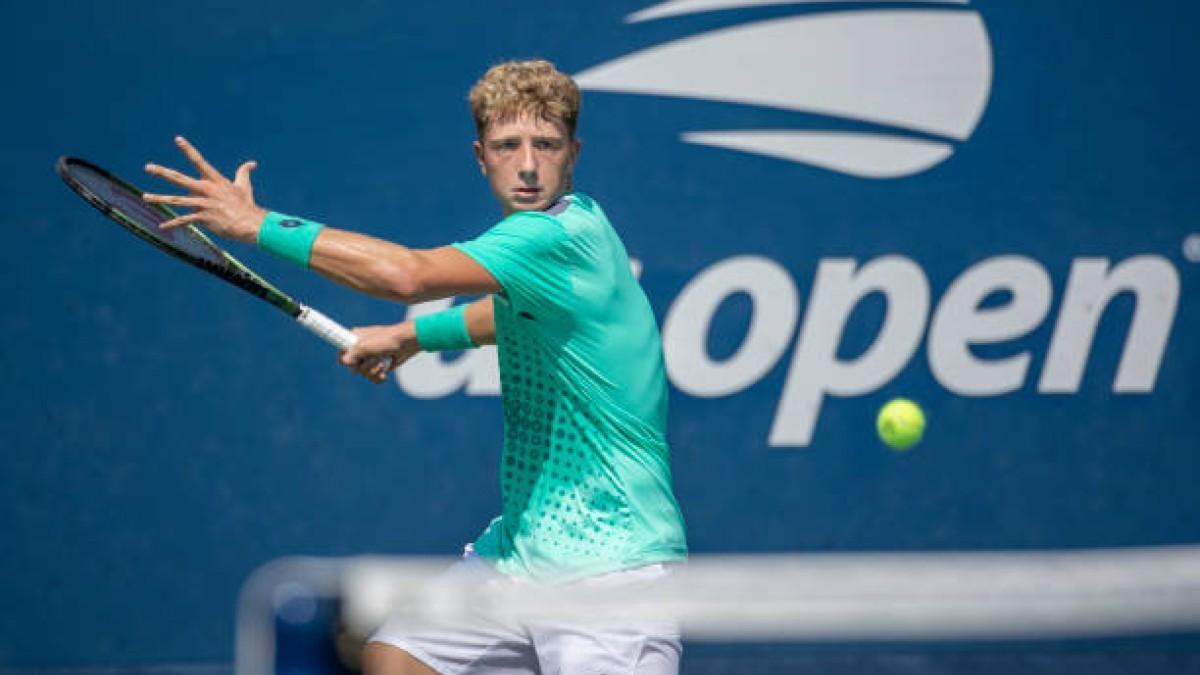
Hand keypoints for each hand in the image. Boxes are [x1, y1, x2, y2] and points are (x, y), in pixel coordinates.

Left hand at [142, 136, 267, 242]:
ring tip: (146, 197)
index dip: (188, 150)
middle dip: (163, 172)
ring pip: (176, 200)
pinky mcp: (203, 218)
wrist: (250, 223)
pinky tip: (162, 226)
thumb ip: (244, 172)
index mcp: (215, 180)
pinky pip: (184, 220)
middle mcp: (206, 190)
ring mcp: (203, 204)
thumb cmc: (246, 204)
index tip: (178, 139)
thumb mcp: (244, 186)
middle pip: (180, 179)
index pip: (199, 161)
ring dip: (160, 199)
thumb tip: (252, 163)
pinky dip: (173, 223)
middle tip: (148, 167)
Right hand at [340, 322, 421, 383]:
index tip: (355, 361)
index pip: (342, 353)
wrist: (407, 342)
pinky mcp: (379, 365)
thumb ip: (353, 354)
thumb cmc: (386, 340)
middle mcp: (360, 349)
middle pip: (352, 367)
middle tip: (373, 360)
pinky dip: (378, 377)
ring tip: (381, 364)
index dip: (346, 360)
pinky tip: (384, 372)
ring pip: (363, 373)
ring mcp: (370, 357)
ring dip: (372, 371)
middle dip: (363, 367)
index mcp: (354, 339)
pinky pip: (372, 377)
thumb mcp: (366, 346)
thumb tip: (344, 362)